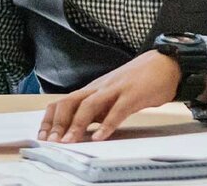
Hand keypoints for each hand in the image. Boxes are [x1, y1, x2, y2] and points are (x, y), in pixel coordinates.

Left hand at [39, 50, 180, 142]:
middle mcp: (98, 88)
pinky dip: (107, 125)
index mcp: (91, 90)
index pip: (62, 102)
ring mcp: (114, 90)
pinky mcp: (132, 95)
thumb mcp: (111, 96)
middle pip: (70, 103)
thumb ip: (98, 111)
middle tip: (52, 141)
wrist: (163, 64)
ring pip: (89, 106)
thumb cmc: (136, 82)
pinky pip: (117, 111)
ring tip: (69, 141)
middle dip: (58, 123)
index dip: (50, 119)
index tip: (43, 135)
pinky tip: (100, 137)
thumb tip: (82, 129)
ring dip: (77, 125)